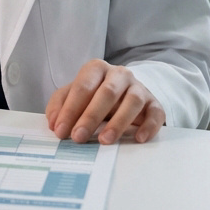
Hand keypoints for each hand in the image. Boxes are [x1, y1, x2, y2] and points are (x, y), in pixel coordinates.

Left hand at [46, 59, 164, 143]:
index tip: (61, 131)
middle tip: (78, 137)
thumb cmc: (95, 95)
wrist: (125, 93)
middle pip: (107, 93)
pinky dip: (148, 126)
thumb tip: (54, 123)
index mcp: (96, 69)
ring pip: (132, 101)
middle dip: (91, 116)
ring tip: (105, 140)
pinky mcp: (154, 103)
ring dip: (118, 123)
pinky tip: (138, 139)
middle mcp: (119, 74)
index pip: (82, 87)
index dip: (70, 110)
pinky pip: (155, 113)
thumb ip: (60, 105)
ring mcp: (139, 88)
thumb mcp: (74, 95)